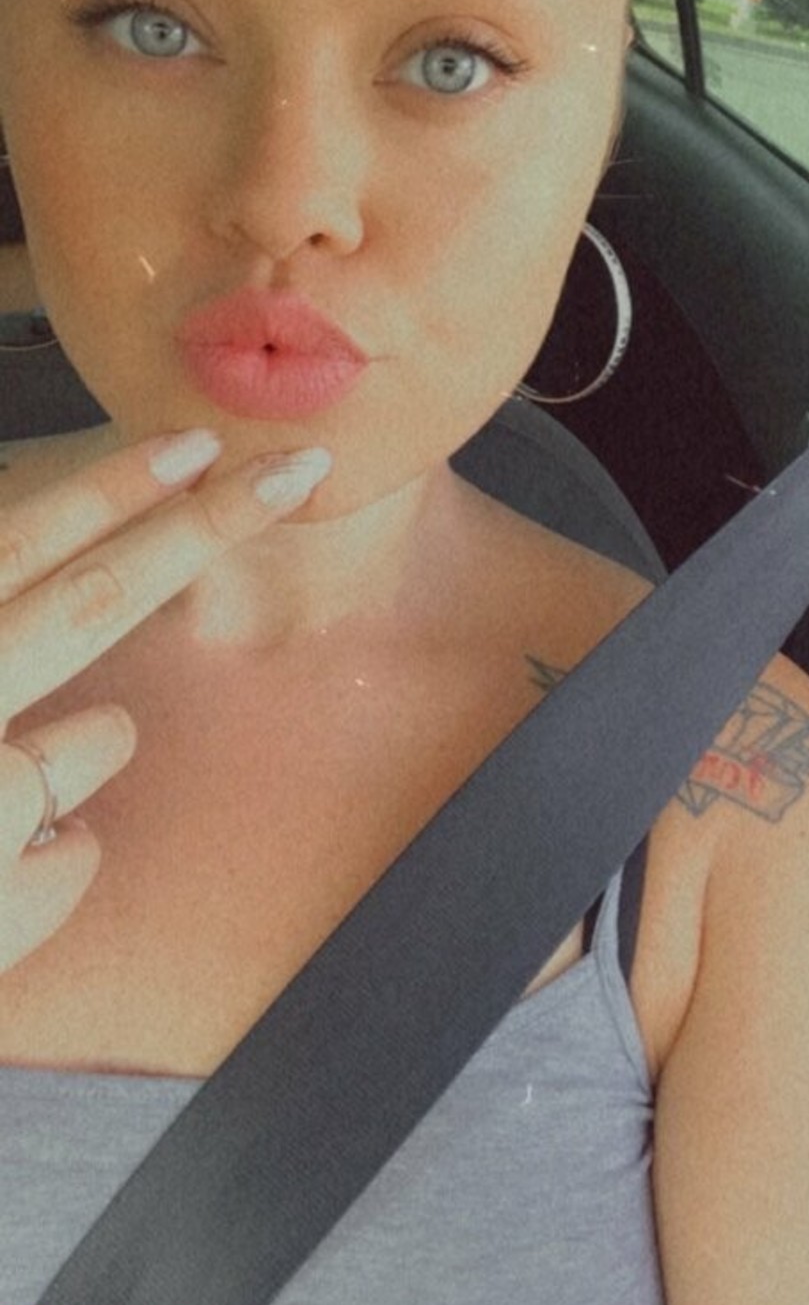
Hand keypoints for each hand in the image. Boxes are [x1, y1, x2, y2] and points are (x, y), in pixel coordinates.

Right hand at [0, 430, 331, 974]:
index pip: (12, 542)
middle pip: (92, 602)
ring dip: (82, 751)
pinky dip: (51, 859)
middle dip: (198, 529)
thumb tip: (61, 582)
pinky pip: (79, 849)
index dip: (107, 488)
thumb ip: (5, 616)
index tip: (192, 444)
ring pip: (103, 737)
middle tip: (285, 475)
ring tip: (2, 793)